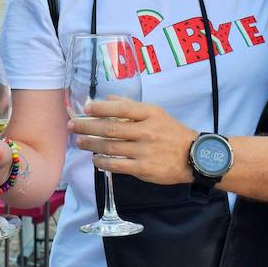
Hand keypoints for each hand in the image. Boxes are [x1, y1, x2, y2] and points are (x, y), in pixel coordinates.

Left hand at [70, 97, 195, 185]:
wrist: (194, 157)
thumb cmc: (172, 133)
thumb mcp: (156, 114)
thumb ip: (131, 106)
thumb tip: (108, 98)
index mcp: (150, 114)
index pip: (121, 107)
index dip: (101, 108)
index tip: (86, 108)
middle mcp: (146, 131)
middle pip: (110, 128)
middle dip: (87, 127)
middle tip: (73, 126)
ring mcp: (144, 151)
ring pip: (110, 147)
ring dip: (91, 144)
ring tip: (79, 142)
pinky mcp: (143, 169)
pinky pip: (117, 165)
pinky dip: (103, 162)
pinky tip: (95, 159)